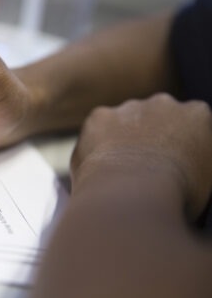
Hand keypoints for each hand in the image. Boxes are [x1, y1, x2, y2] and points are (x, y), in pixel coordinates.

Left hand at [71, 93, 211, 218]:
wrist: (134, 190)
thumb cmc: (177, 194)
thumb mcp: (204, 178)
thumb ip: (196, 162)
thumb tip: (184, 168)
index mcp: (197, 114)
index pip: (190, 124)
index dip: (179, 146)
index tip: (171, 164)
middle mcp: (163, 103)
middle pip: (156, 117)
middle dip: (151, 136)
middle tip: (143, 167)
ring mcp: (129, 107)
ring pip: (124, 121)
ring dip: (122, 138)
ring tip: (119, 171)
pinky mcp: (99, 116)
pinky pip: (96, 129)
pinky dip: (96, 144)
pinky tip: (99, 166)